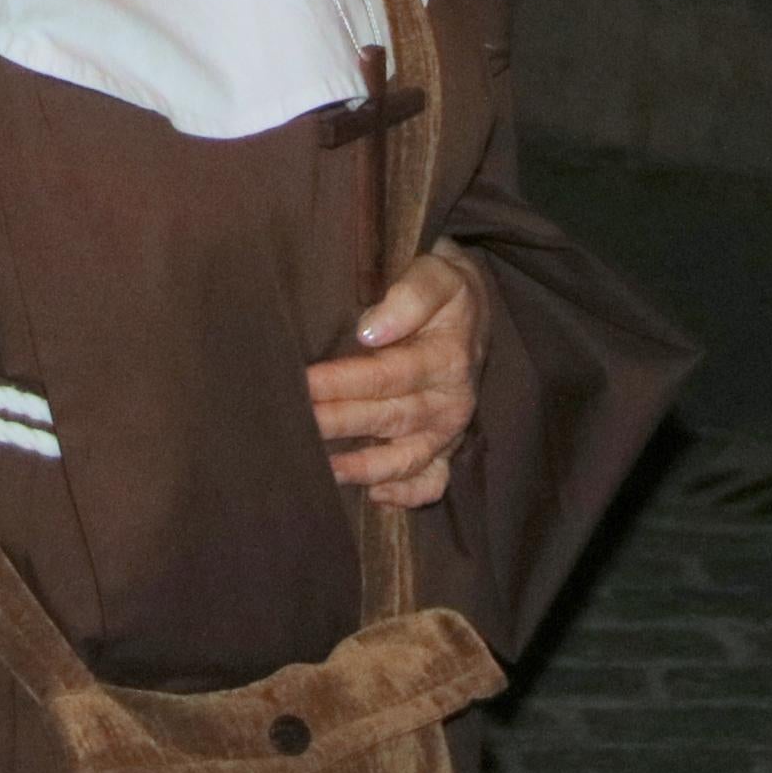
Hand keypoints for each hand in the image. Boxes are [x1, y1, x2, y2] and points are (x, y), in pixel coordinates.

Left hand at [306, 248, 489, 509]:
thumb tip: (371, 331)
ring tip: (324, 469)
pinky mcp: (445, 448)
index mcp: (446, 360)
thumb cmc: (447, 292)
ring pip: (406, 459)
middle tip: (296, 424)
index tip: (304, 383)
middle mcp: (449, 402)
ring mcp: (448, 431)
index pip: (387, 375)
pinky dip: (407, 495)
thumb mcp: (437, 276)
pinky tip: (375, 496)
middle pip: (388, 418)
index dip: (343, 382)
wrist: (475, 310)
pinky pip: (432, 482)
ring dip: (364, 468)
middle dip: (339, 422)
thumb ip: (409, 297)